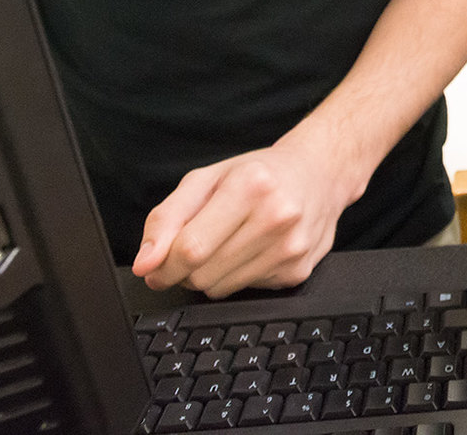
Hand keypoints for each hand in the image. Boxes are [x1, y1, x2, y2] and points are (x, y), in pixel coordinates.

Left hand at [131, 138, 358, 296]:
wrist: (320, 174)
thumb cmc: (257, 174)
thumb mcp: (207, 179)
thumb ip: (167, 218)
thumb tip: (145, 263)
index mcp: (250, 185)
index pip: (191, 248)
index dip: (163, 265)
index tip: (154, 267)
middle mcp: (277, 216)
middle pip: (203, 273)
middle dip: (185, 269)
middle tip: (194, 247)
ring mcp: (291, 247)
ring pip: (220, 289)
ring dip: (210, 275)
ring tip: (225, 245)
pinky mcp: (298, 272)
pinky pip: (245, 292)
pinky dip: (237, 277)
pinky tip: (251, 250)